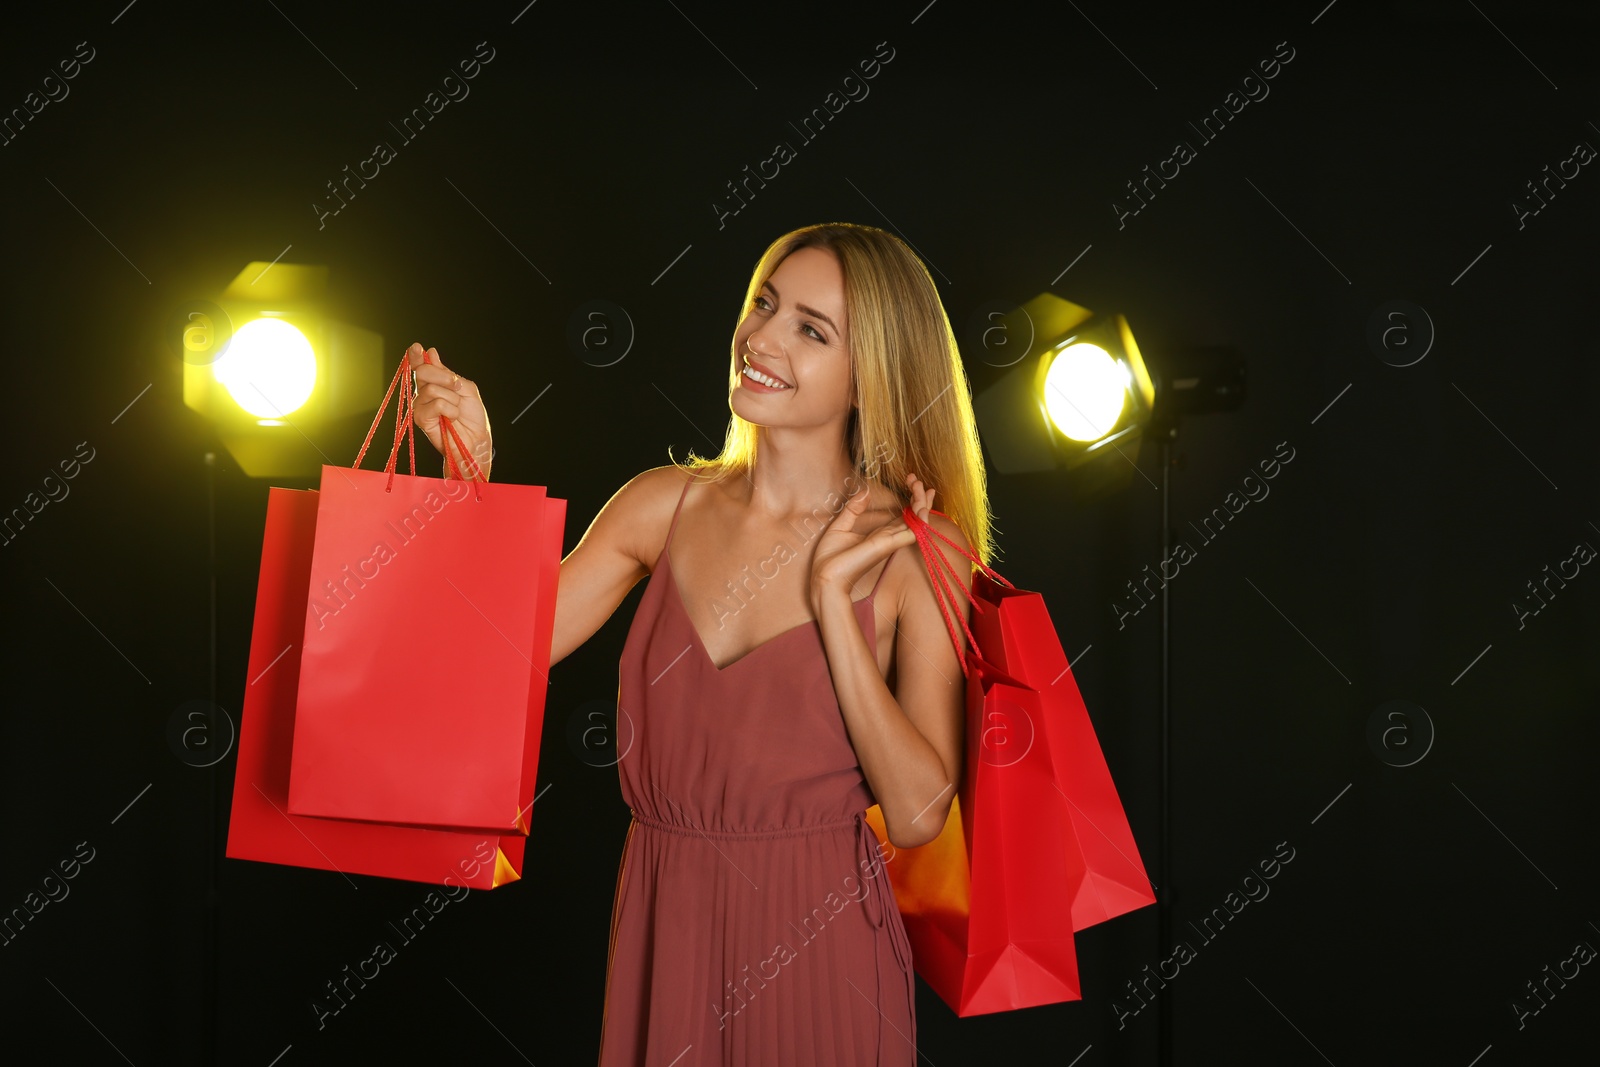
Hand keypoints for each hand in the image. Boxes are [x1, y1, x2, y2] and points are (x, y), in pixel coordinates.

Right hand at [405, 342, 492, 479]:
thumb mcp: (466, 389)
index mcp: (434, 383)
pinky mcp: (421, 418)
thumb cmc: (472, 416)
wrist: (476, 439)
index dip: (416, 356)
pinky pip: (435, 404)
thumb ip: (448, 374)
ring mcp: (420, 406)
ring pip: (432, 389)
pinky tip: (452, 418)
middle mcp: (423, 393)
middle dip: (444, 377)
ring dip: (452, 399)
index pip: (421, 366)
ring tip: (456, 410)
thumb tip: (431, 353)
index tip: (417, 347)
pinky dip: (450, 410)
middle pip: (423, 373)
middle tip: (457, 388)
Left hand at [809, 472, 936, 614]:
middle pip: (914, 516)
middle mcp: (889, 538)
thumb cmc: (830, 559)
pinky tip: (923, 506)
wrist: (824, 577)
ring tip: (925, 486)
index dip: (911, 499)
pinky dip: (920, 520)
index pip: (904, 516)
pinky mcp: (886, 546)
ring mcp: (890, 542)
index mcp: (879, 535)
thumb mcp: (840, 526)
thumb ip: (853, 509)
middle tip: (917, 479)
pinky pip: (911, 533)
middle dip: (920, 497)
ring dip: (923, 503)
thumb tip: (865, 492)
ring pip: (916, 522)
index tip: (912, 481)